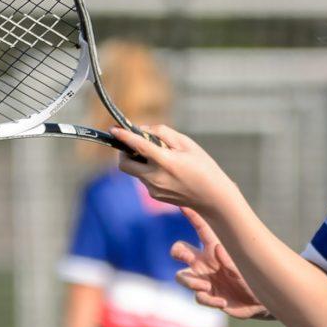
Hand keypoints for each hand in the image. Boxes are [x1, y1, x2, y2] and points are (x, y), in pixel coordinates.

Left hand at [115, 125, 238, 213]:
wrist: (213, 198)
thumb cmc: (203, 167)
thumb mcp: (187, 143)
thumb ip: (163, 133)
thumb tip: (143, 131)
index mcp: (166, 161)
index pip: (138, 146)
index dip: (124, 136)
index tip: (114, 129)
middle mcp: (156, 177)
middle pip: (124, 164)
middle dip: (124, 152)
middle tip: (133, 144)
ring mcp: (154, 189)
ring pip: (135, 171)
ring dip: (139, 161)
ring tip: (159, 156)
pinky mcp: (155, 196)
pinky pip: (144, 179)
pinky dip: (148, 171)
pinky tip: (167, 171)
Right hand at [171, 210, 269, 319]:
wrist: (261, 300)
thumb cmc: (254, 276)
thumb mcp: (245, 264)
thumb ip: (229, 258)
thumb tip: (216, 248)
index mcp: (214, 247)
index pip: (200, 227)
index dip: (191, 214)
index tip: (182, 203)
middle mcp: (204, 262)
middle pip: (179, 250)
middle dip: (177, 251)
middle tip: (186, 257)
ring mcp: (204, 279)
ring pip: (181, 277)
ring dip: (190, 281)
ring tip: (205, 286)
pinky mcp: (207, 296)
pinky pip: (199, 297)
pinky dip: (208, 300)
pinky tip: (222, 301)